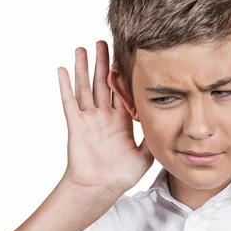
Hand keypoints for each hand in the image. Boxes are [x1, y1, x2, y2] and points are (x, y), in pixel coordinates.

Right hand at [57, 40, 153, 198]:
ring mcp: (89, 119)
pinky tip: (62, 70)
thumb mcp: (144, 155)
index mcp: (120, 120)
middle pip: (103, 83)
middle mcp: (103, 116)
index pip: (122, 91)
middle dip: (103, 62)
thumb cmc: (120, 175)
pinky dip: (65, 86)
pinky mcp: (76, 125)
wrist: (99, 189)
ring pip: (85, 87)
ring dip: (84, 68)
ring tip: (82, 48)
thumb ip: (153, 137)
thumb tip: (168, 122)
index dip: (123, 74)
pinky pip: (70, 103)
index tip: (126, 55)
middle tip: (104, 41)